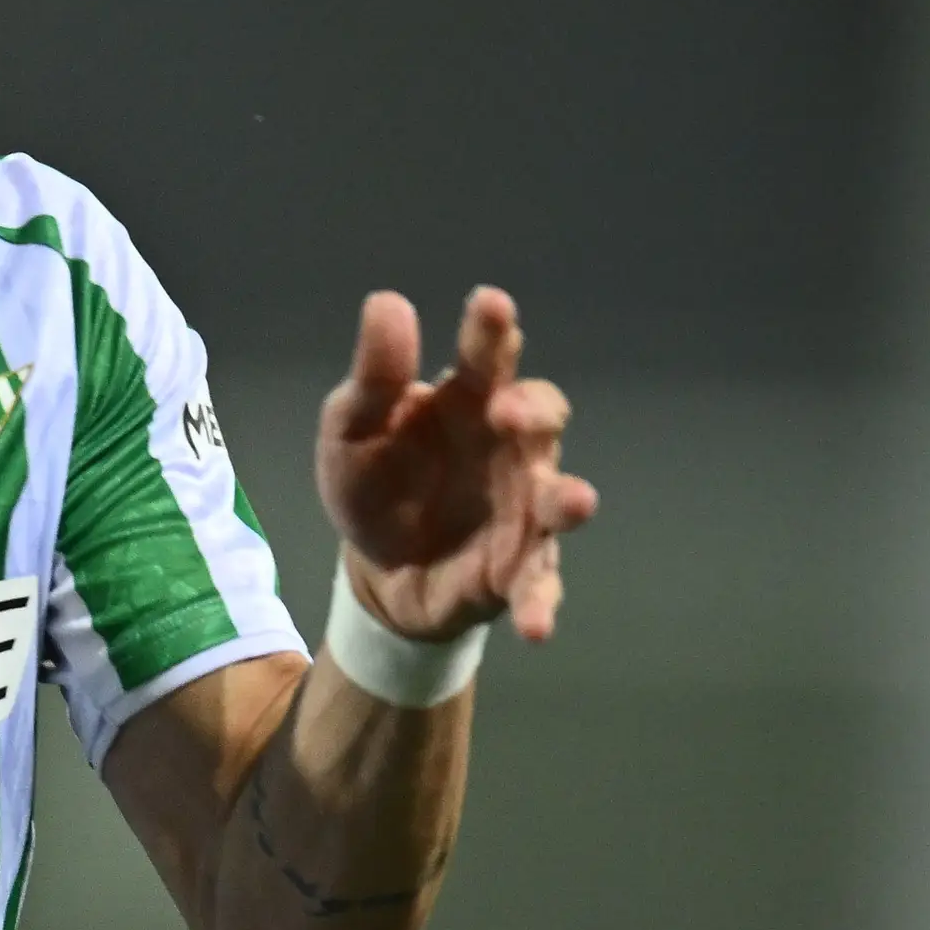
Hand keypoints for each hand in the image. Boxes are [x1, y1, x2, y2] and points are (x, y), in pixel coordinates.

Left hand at [315, 285, 598, 642]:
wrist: (379, 569)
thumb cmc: (377, 481)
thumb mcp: (353, 430)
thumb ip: (374, 377)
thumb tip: (388, 303)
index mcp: (468, 400)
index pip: (488, 356)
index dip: (492, 331)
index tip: (490, 305)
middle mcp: (509, 446)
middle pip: (541, 417)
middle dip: (533, 412)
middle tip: (507, 412)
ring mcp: (521, 508)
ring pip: (556, 498)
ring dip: (566, 500)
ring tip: (576, 503)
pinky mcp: (518, 569)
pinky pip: (539, 584)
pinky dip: (542, 602)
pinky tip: (536, 625)